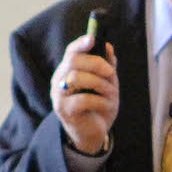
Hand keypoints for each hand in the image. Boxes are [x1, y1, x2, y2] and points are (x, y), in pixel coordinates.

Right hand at [51, 33, 116, 153]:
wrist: (94, 133)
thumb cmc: (98, 105)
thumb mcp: (107, 83)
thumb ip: (107, 66)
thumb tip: (108, 48)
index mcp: (68, 70)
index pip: (71, 52)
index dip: (81, 44)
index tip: (92, 39)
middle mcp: (60, 81)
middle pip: (73, 61)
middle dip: (96, 63)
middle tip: (111, 73)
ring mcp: (59, 96)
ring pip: (77, 78)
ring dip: (100, 84)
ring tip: (111, 94)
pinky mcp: (65, 111)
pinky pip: (83, 99)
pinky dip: (100, 100)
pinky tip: (107, 105)